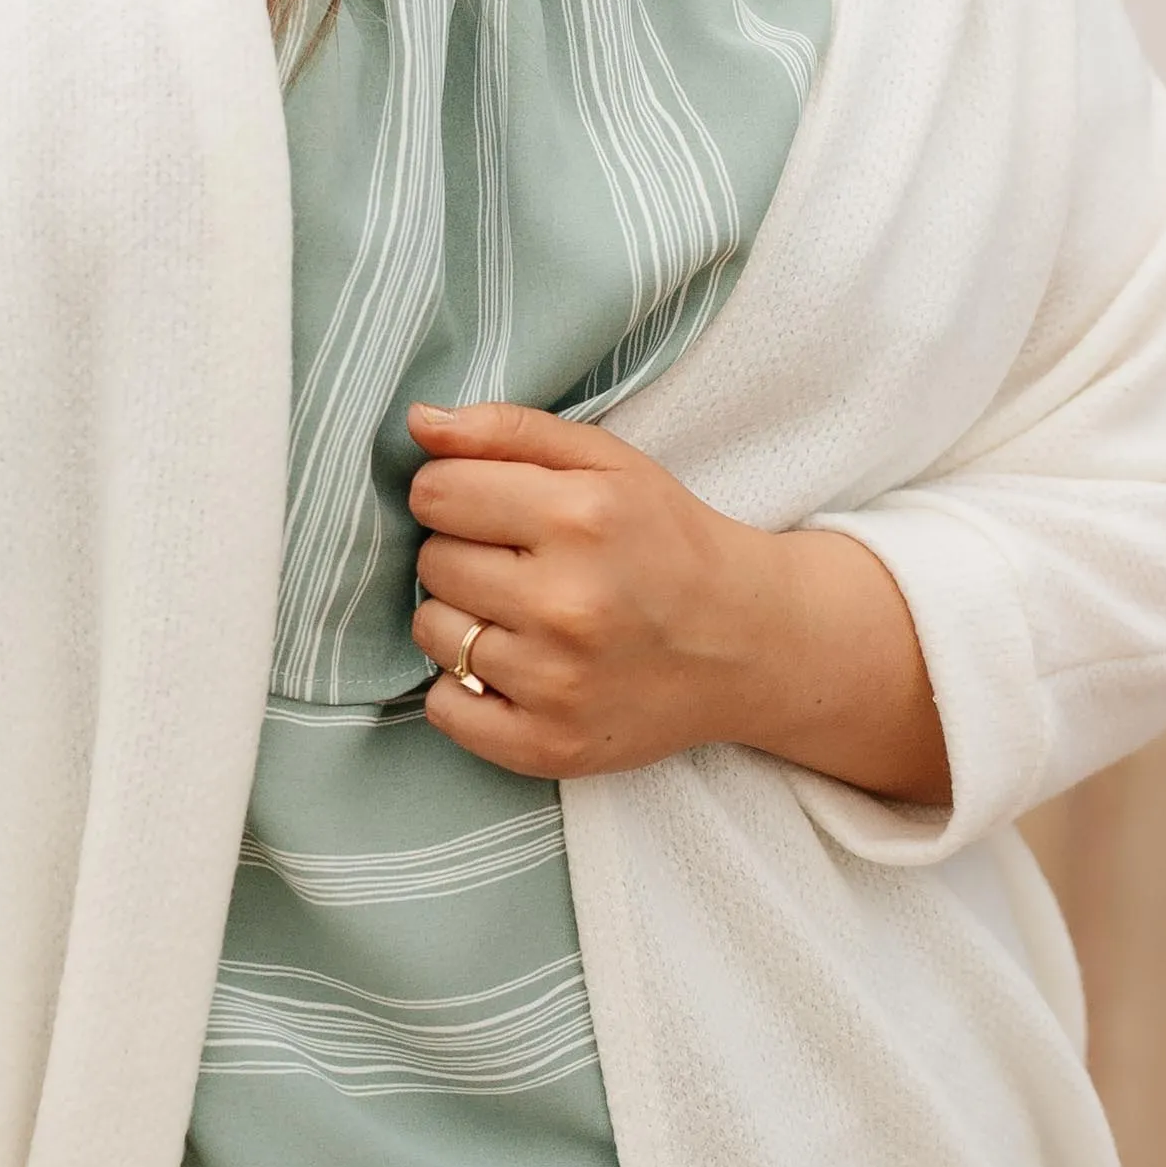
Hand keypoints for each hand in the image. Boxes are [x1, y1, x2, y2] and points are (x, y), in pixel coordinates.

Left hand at [406, 398, 949, 809]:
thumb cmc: (669, 542)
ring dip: (461, 618)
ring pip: (431, 631)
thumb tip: (417, 421)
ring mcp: (556, 683)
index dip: (454, 493)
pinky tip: (513, 668)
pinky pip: (444, 707)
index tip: (491, 507)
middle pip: (431, 561)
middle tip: (521, 563)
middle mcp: (567, 604)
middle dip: (463, 553)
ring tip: (522, 614)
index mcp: (581, 519)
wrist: (748, 644)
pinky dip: (463, 688)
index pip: (435, 493)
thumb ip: (509, 431)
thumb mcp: (608, 462)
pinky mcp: (548, 745)